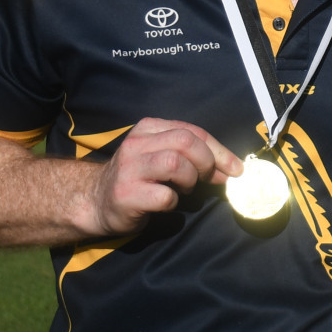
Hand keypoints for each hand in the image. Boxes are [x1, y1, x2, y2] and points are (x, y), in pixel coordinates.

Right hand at [84, 117, 241, 236]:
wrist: (96, 201)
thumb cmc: (138, 179)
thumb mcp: (160, 155)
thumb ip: (190, 155)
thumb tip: (231, 168)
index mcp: (148, 129)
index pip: (192, 131)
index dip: (220, 150)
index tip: (236, 168)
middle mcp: (137, 144)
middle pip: (186, 142)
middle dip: (207, 162)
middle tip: (208, 179)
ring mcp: (129, 168)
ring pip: (175, 163)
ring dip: (189, 180)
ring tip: (184, 188)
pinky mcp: (126, 194)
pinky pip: (165, 196)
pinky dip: (173, 201)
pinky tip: (166, 203)